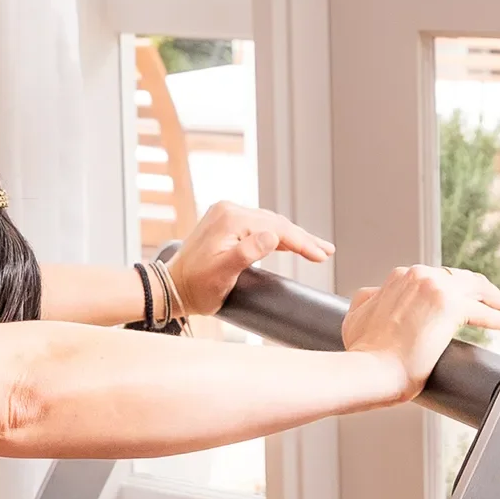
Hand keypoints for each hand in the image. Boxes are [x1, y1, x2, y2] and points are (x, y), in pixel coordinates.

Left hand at [167, 202, 332, 320]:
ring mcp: (226, 214)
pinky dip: (276, 235)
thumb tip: (273, 237)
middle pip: (276, 222)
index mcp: (231, 219)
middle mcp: (229, 210)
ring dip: (292, 236)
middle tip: (327, 252)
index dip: (302, 242)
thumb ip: (247, 254)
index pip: (277, 228)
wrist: (172, 288)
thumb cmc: (196, 287)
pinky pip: (258, 225)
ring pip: (269, 223)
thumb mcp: (222, 274)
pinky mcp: (225, 223)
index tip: (322, 255)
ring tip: (316, 249)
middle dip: (302, 238)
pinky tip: (290, 243)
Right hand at [342, 264, 499, 394]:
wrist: (369, 370)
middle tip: (494, 304)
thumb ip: (369, 301)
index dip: (454, 289)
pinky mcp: (451, 306)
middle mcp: (418, 275)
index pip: (436, 277)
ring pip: (477, 288)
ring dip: (496, 300)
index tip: (465, 302)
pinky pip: (485, 311)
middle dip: (480, 291)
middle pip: (461, 278)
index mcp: (399, 277)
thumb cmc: (364, 354)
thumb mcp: (357, 317)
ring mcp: (435, 288)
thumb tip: (375, 298)